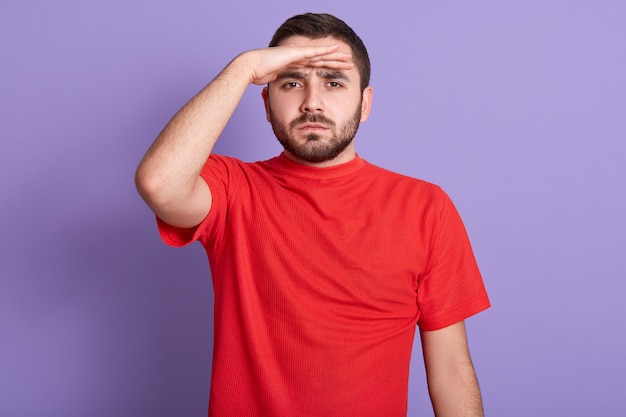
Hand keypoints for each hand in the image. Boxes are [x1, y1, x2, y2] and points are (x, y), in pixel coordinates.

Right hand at [239, 44, 353, 84]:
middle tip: (350, 64)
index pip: (315, 67)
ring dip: (335, 56)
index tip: (339, 73)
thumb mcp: (275, 84)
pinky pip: (314, 52)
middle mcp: (298, 58)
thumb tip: (286, 98)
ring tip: (348, 58)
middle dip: (336, 62)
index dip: (328, 69)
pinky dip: (325, 51)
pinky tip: (336, 49)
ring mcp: (297, 54)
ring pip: (321, 55)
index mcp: (294, 66)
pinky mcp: (295, 53)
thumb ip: (283, 87)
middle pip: (322, 60)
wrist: (250, 67)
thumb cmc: (258, 75)